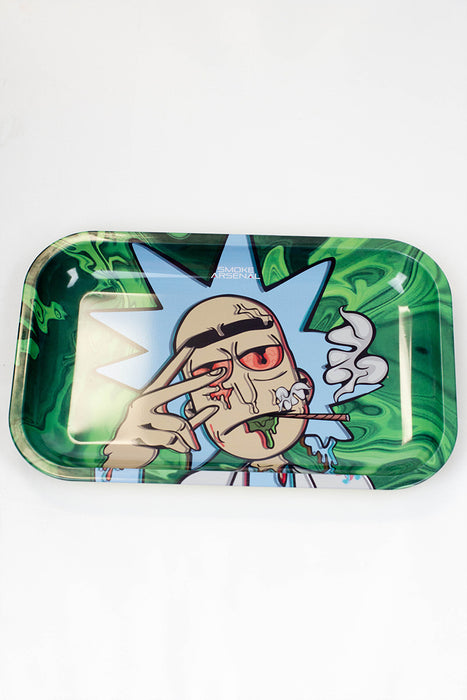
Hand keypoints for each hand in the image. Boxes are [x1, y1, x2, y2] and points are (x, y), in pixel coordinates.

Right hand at [103, 345, 221, 469]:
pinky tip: (177, 449)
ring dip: (188, 438)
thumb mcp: (172, 426)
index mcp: (151, 395)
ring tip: (189, 446)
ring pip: (178, 424)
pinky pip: (171, 439)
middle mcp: (144, 401)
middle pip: (176, 390)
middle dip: (199, 381)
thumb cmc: (148, 436)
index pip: (167, 373)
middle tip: (219, 372)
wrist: (119, 455)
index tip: (192, 345)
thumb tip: (214, 407)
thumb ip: (192, 418)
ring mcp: (139, 417)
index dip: (179, 359)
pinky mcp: (138, 434)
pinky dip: (180, 446)